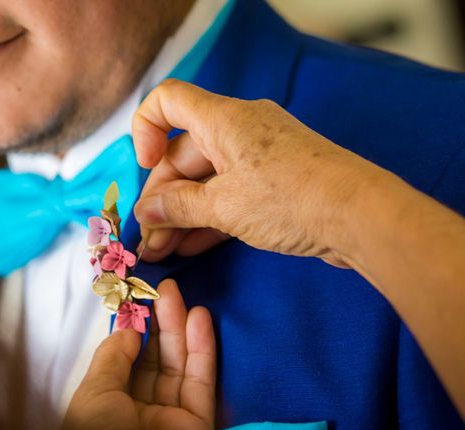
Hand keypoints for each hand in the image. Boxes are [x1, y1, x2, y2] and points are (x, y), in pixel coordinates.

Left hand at [52, 279, 215, 429]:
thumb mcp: (94, 393)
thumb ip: (113, 357)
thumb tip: (127, 328)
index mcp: (111, 402)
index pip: (129, 358)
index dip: (138, 328)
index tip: (142, 298)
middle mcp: (142, 407)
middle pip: (157, 358)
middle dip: (162, 323)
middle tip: (168, 288)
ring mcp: (172, 415)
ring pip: (180, 366)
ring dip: (183, 330)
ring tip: (183, 297)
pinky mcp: (199, 424)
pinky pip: (200, 382)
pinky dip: (203, 351)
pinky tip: (201, 321)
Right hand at [132, 79, 391, 266]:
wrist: (361, 217)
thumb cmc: (292, 199)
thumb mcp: (225, 206)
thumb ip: (178, 207)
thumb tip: (146, 211)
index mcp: (223, 120)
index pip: (169, 101)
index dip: (145, 129)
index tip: (144, 166)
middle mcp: (238, 131)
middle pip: (184, 155)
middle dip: (161, 199)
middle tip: (148, 239)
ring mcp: (257, 159)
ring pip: (205, 181)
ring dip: (181, 216)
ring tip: (161, 252)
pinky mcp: (273, 184)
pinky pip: (229, 196)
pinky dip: (208, 218)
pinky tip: (189, 247)